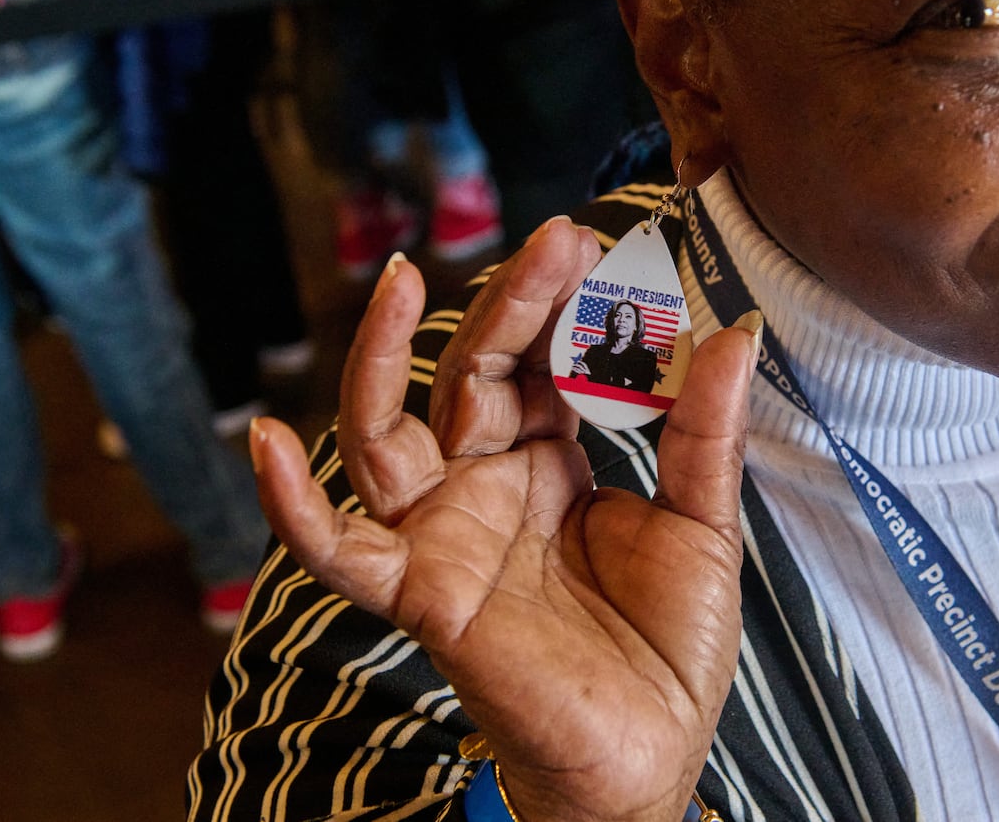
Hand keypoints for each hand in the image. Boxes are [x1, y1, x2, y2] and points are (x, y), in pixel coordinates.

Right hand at [249, 218, 758, 821]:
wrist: (647, 757)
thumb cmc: (667, 647)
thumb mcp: (702, 525)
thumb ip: (702, 432)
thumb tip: (731, 332)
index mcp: (550, 462)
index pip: (539, 362)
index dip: (561, 306)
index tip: (594, 245)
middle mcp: (486, 485)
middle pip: (469, 375)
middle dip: (508, 306)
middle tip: (556, 243)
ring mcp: (445, 535)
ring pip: (386, 433)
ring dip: (380, 356)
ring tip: (397, 279)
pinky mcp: (421, 594)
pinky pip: (338, 550)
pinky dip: (294, 505)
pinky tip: (267, 443)